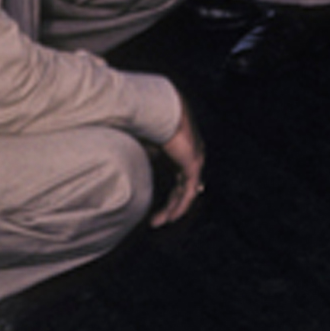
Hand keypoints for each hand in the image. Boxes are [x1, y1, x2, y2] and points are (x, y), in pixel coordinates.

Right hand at [149, 101, 205, 225]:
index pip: (178, 177)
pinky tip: (171, 217)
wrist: (157, 108)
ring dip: (173, 209)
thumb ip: (144, 158)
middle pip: (182, 187)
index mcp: (180, 150)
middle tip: (155, 221)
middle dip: (170, 205)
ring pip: (186, 192)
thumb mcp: (143, 144)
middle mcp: (190, 155)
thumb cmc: (147, 121)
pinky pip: (188, 191)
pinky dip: (180, 205)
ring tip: (159, 222)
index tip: (157, 209)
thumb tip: (136, 172)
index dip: (170, 194)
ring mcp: (194, 159)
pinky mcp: (193, 162)